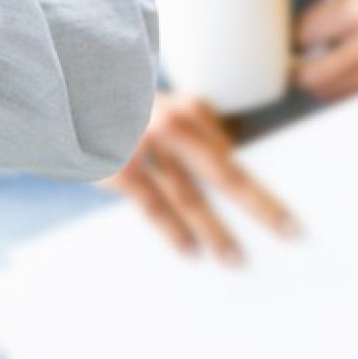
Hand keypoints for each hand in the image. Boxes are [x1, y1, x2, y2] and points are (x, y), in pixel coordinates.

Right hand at [109, 92, 294, 262]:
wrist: (66, 99)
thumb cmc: (124, 116)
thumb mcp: (164, 114)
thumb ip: (195, 141)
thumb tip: (234, 176)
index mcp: (192, 111)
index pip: (236, 157)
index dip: (264, 187)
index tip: (292, 215)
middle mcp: (173, 124)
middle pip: (226, 172)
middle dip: (260, 206)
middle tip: (289, 233)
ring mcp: (144, 144)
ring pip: (189, 196)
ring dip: (215, 231)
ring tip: (235, 259)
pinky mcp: (117, 167)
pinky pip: (152, 206)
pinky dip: (173, 231)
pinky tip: (189, 252)